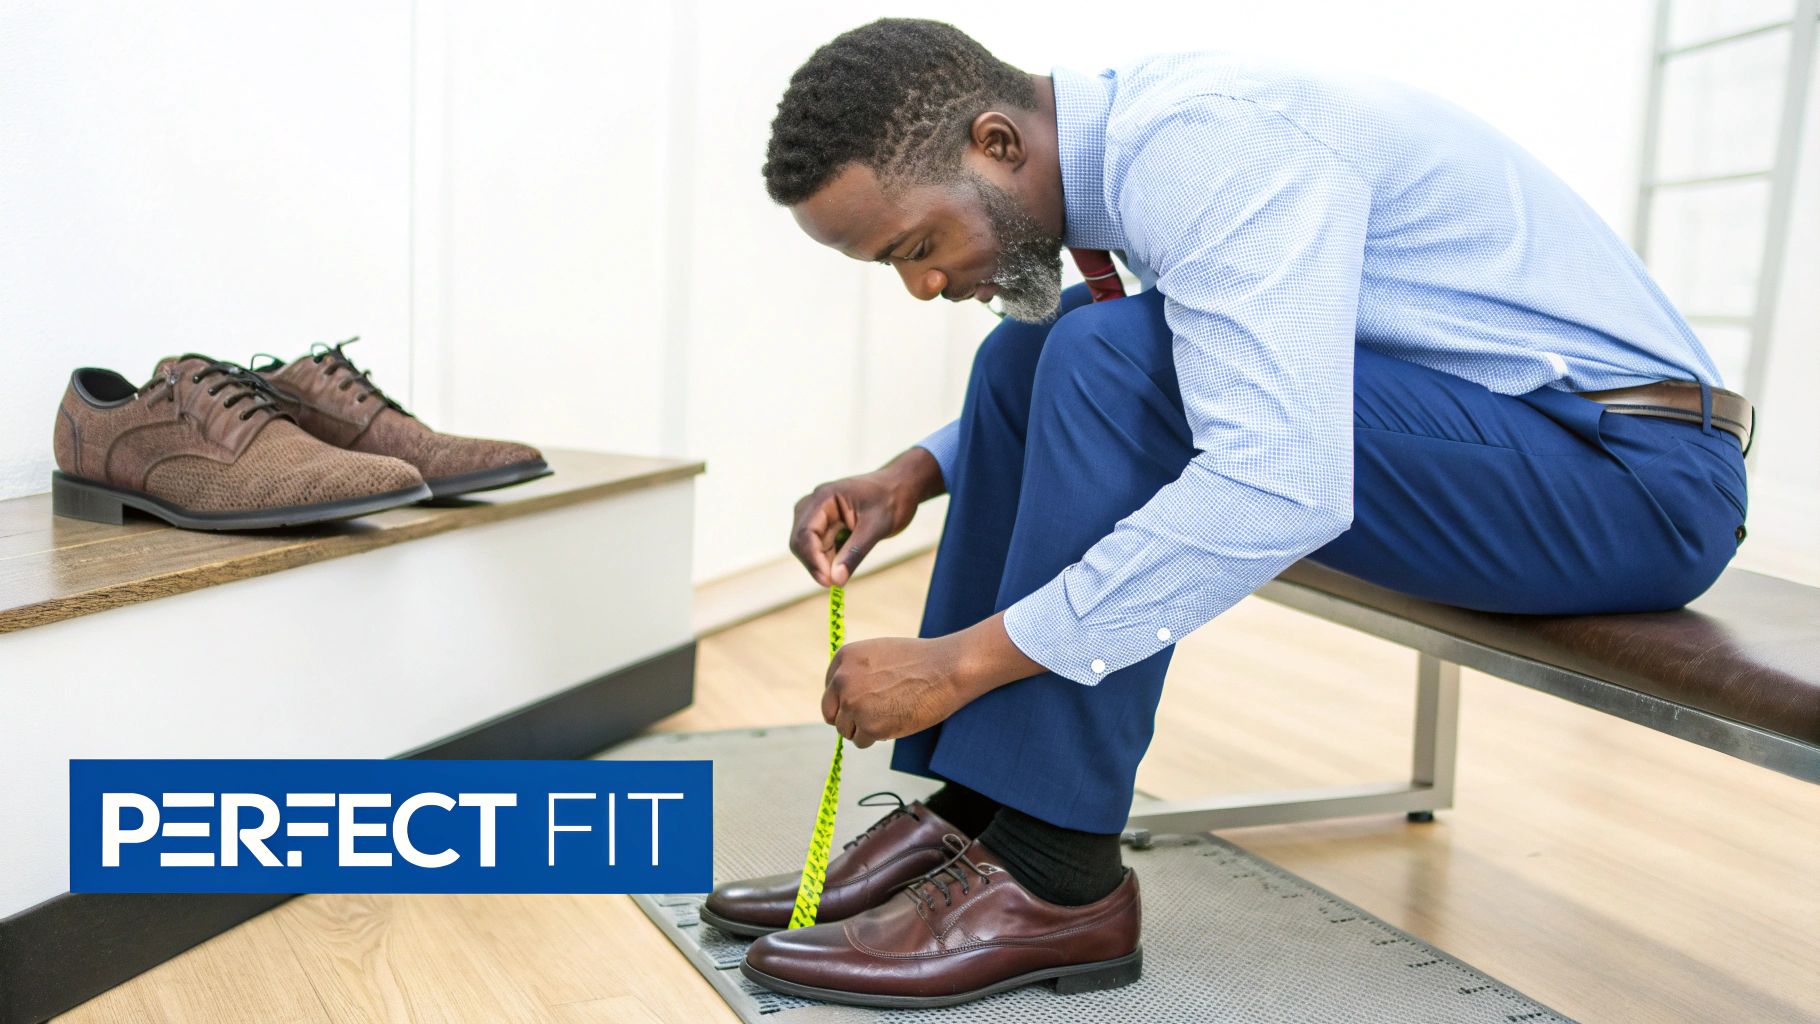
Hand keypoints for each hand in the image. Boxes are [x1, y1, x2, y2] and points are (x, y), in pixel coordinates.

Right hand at [790, 448, 942, 586]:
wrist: (901, 487)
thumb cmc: (891, 500)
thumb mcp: (876, 528)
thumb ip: (854, 553)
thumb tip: (836, 580)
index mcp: (824, 498)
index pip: (806, 533)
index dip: (812, 560)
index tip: (828, 582)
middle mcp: (815, 504)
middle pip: (802, 541)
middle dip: (816, 563)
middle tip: (835, 584)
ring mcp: (818, 514)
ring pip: (809, 547)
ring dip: (823, 563)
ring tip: (844, 572)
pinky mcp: (826, 524)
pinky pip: (820, 547)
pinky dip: (830, 559)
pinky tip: (844, 563)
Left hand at [821, 636, 967, 746]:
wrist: (946, 670)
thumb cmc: (919, 661)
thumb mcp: (878, 654)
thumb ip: (856, 672)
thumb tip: (843, 700)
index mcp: (844, 658)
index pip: (830, 691)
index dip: (846, 700)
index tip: (864, 702)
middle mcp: (842, 681)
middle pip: (831, 714)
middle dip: (849, 718)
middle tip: (872, 717)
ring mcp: (854, 705)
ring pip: (846, 731)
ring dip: (864, 729)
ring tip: (890, 716)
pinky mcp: (869, 726)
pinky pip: (862, 742)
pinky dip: (877, 738)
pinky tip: (895, 723)